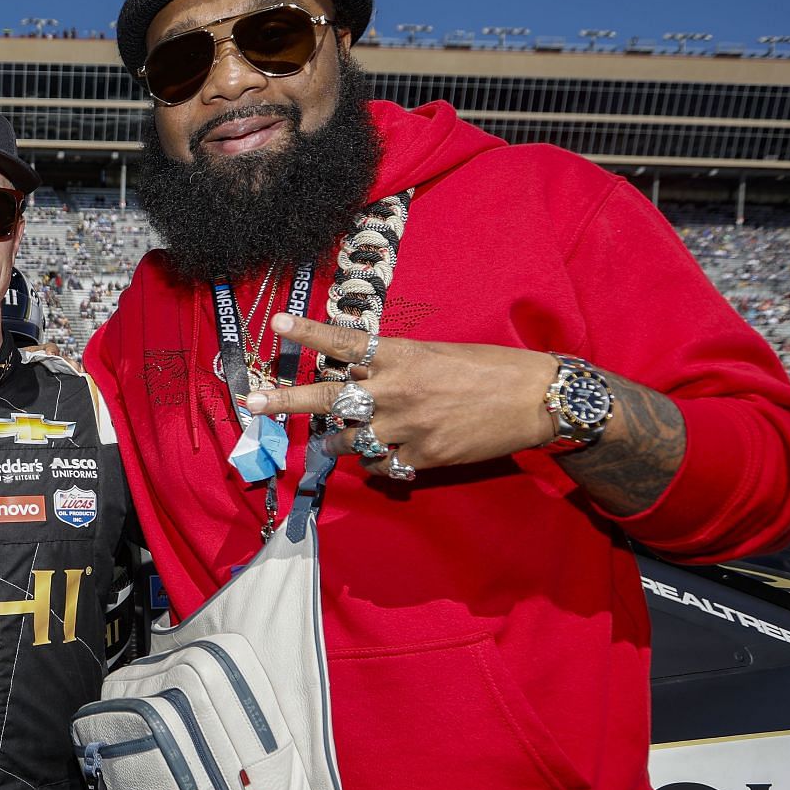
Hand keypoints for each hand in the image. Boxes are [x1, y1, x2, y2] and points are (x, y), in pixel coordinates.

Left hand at [244, 314, 559, 477]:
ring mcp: (407, 427)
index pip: (344, 342)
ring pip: (349, 441)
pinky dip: (379, 463)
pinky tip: (385, 457)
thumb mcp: (438, 352)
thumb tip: (361, 377)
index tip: (277, 323)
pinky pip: (383, 466)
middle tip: (252, 403)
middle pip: (328, 398)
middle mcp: (396, 390)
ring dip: (336, 441)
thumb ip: (395, 365)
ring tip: (329, 440)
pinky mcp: (423, 456)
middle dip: (286, 401)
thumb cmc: (490, 367)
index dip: (308, 332)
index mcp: (401, 355)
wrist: (537, 398)